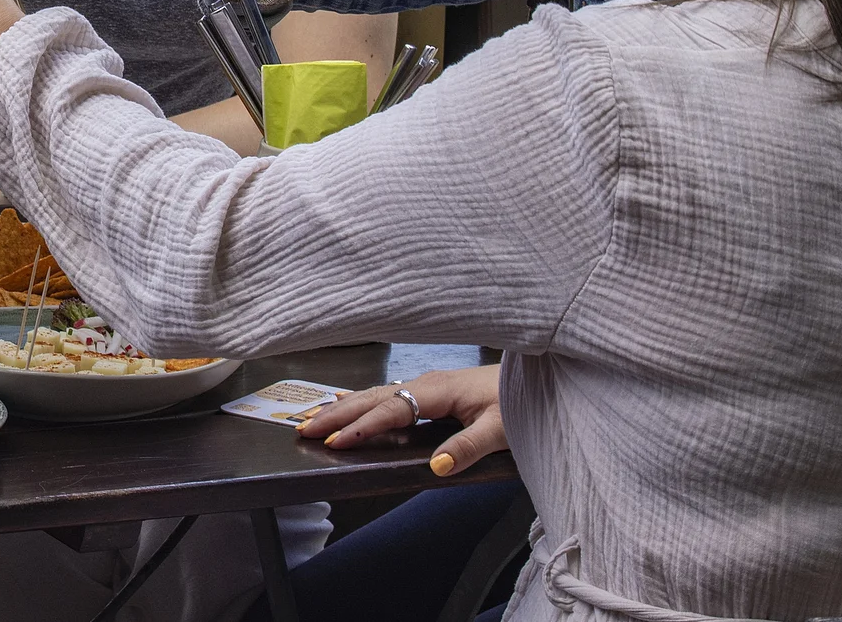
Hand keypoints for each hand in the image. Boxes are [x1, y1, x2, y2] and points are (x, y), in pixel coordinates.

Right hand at [297, 364, 505, 477]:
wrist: (539, 376)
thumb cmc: (521, 402)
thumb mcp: (502, 429)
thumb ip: (468, 447)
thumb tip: (435, 466)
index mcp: (437, 391)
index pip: (390, 409)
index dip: (361, 426)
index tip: (333, 442)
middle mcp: (425, 383)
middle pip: (372, 398)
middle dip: (336, 413)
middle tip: (302, 430)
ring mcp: (426, 384)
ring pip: (375, 394)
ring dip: (343, 407)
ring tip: (312, 419)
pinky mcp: (430, 389)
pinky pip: (386, 394)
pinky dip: (360, 401)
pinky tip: (348, 403)